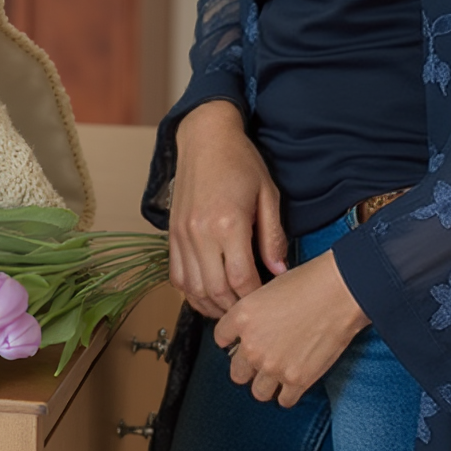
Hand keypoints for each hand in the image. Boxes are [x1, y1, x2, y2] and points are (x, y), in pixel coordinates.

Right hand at [167, 99, 287, 318]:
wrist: (205, 138)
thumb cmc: (240, 161)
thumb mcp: (268, 194)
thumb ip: (273, 236)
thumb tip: (279, 270)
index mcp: (228, 223)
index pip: (241, 279)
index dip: (255, 297)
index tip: (267, 302)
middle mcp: (200, 233)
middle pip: (215, 290)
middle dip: (234, 308)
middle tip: (251, 311)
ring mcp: (182, 235)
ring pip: (193, 289)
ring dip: (212, 306)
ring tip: (231, 309)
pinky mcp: (171, 234)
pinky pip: (177, 276)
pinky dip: (191, 293)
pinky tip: (208, 295)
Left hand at [214, 251, 367, 405]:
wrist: (342, 291)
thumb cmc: (310, 282)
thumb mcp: (269, 289)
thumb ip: (253, 313)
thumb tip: (251, 328)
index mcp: (242, 317)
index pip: (220, 338)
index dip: (232, 340)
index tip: (241, 341)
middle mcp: (252, 345)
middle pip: (236, 372)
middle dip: (249, 366)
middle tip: (264, 358)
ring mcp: (273, 366)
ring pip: (258, 392)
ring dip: (267, 383)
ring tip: (280, 371)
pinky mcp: (297, 380)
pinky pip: (284, 400)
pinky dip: (289, 392)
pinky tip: (296, 378)